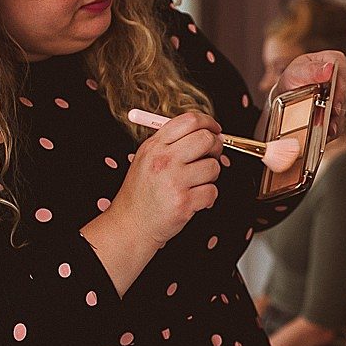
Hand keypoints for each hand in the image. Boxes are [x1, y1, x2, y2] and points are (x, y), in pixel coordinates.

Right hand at [102, 110, 223, 251]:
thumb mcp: (146, 158)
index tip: (214, 130)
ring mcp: (174, 181)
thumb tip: (205, 132)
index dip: (208, 123)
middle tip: (212, 155)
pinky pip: (212, 191)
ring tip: (196, 183)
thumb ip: (171, 143)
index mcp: (155, 146)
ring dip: (211, 176)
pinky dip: (208, 197)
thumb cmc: (141, 193)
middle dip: (215, 147)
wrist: (130, 224)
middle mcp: (164, 160)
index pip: (190, 121)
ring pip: (213, 167)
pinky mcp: (184, 202)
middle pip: (206, 139)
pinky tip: (195, 199)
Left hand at [272, 50, 345, 136]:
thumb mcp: (296, 73)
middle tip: (327, 123)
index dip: (340, 92)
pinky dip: (341, 126)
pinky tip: (330, 130)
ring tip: (327, 129)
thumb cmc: (294, 81)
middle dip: (339, 110)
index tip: (334, 107)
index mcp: (335, 60)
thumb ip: (311, 70)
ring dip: (340, 121)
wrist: (292, 95)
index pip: (344, 75)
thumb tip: (329, 68)